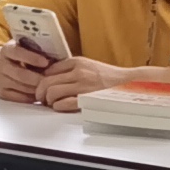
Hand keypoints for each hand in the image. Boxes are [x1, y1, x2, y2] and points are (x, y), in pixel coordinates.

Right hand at [0, 41, 49, 102]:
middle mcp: (0, 65)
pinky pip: (20, 98)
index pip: (18, 53)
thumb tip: (55, 54)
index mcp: (6, 50)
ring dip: (37, 89)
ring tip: (49, 87)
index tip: (46, 62)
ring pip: (21, 88)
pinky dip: (32, 97)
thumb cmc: (15, 55)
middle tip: (52, 80)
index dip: (32, 58)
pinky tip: (41, 93)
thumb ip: (33, 48)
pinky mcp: (1, 93)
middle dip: (38, 78)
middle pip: (21, 74)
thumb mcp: (21, 46)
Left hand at [34, 57, 153, 111]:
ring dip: (47, 100)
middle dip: (40, 92)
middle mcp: (79, 72)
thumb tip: (51, 76)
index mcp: (77, 62)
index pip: (49, 69)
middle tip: (41, 98)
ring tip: (51, 103)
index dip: (41, 79)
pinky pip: (64, 104)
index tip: (41, 86)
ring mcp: (83, 86)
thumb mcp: (88, 66)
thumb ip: (71, 69)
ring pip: (52, 92)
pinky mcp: (87, 99)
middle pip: (46, 81)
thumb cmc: (109, 78)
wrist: (129, 84)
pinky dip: (58, 107)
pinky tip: (60, 107)